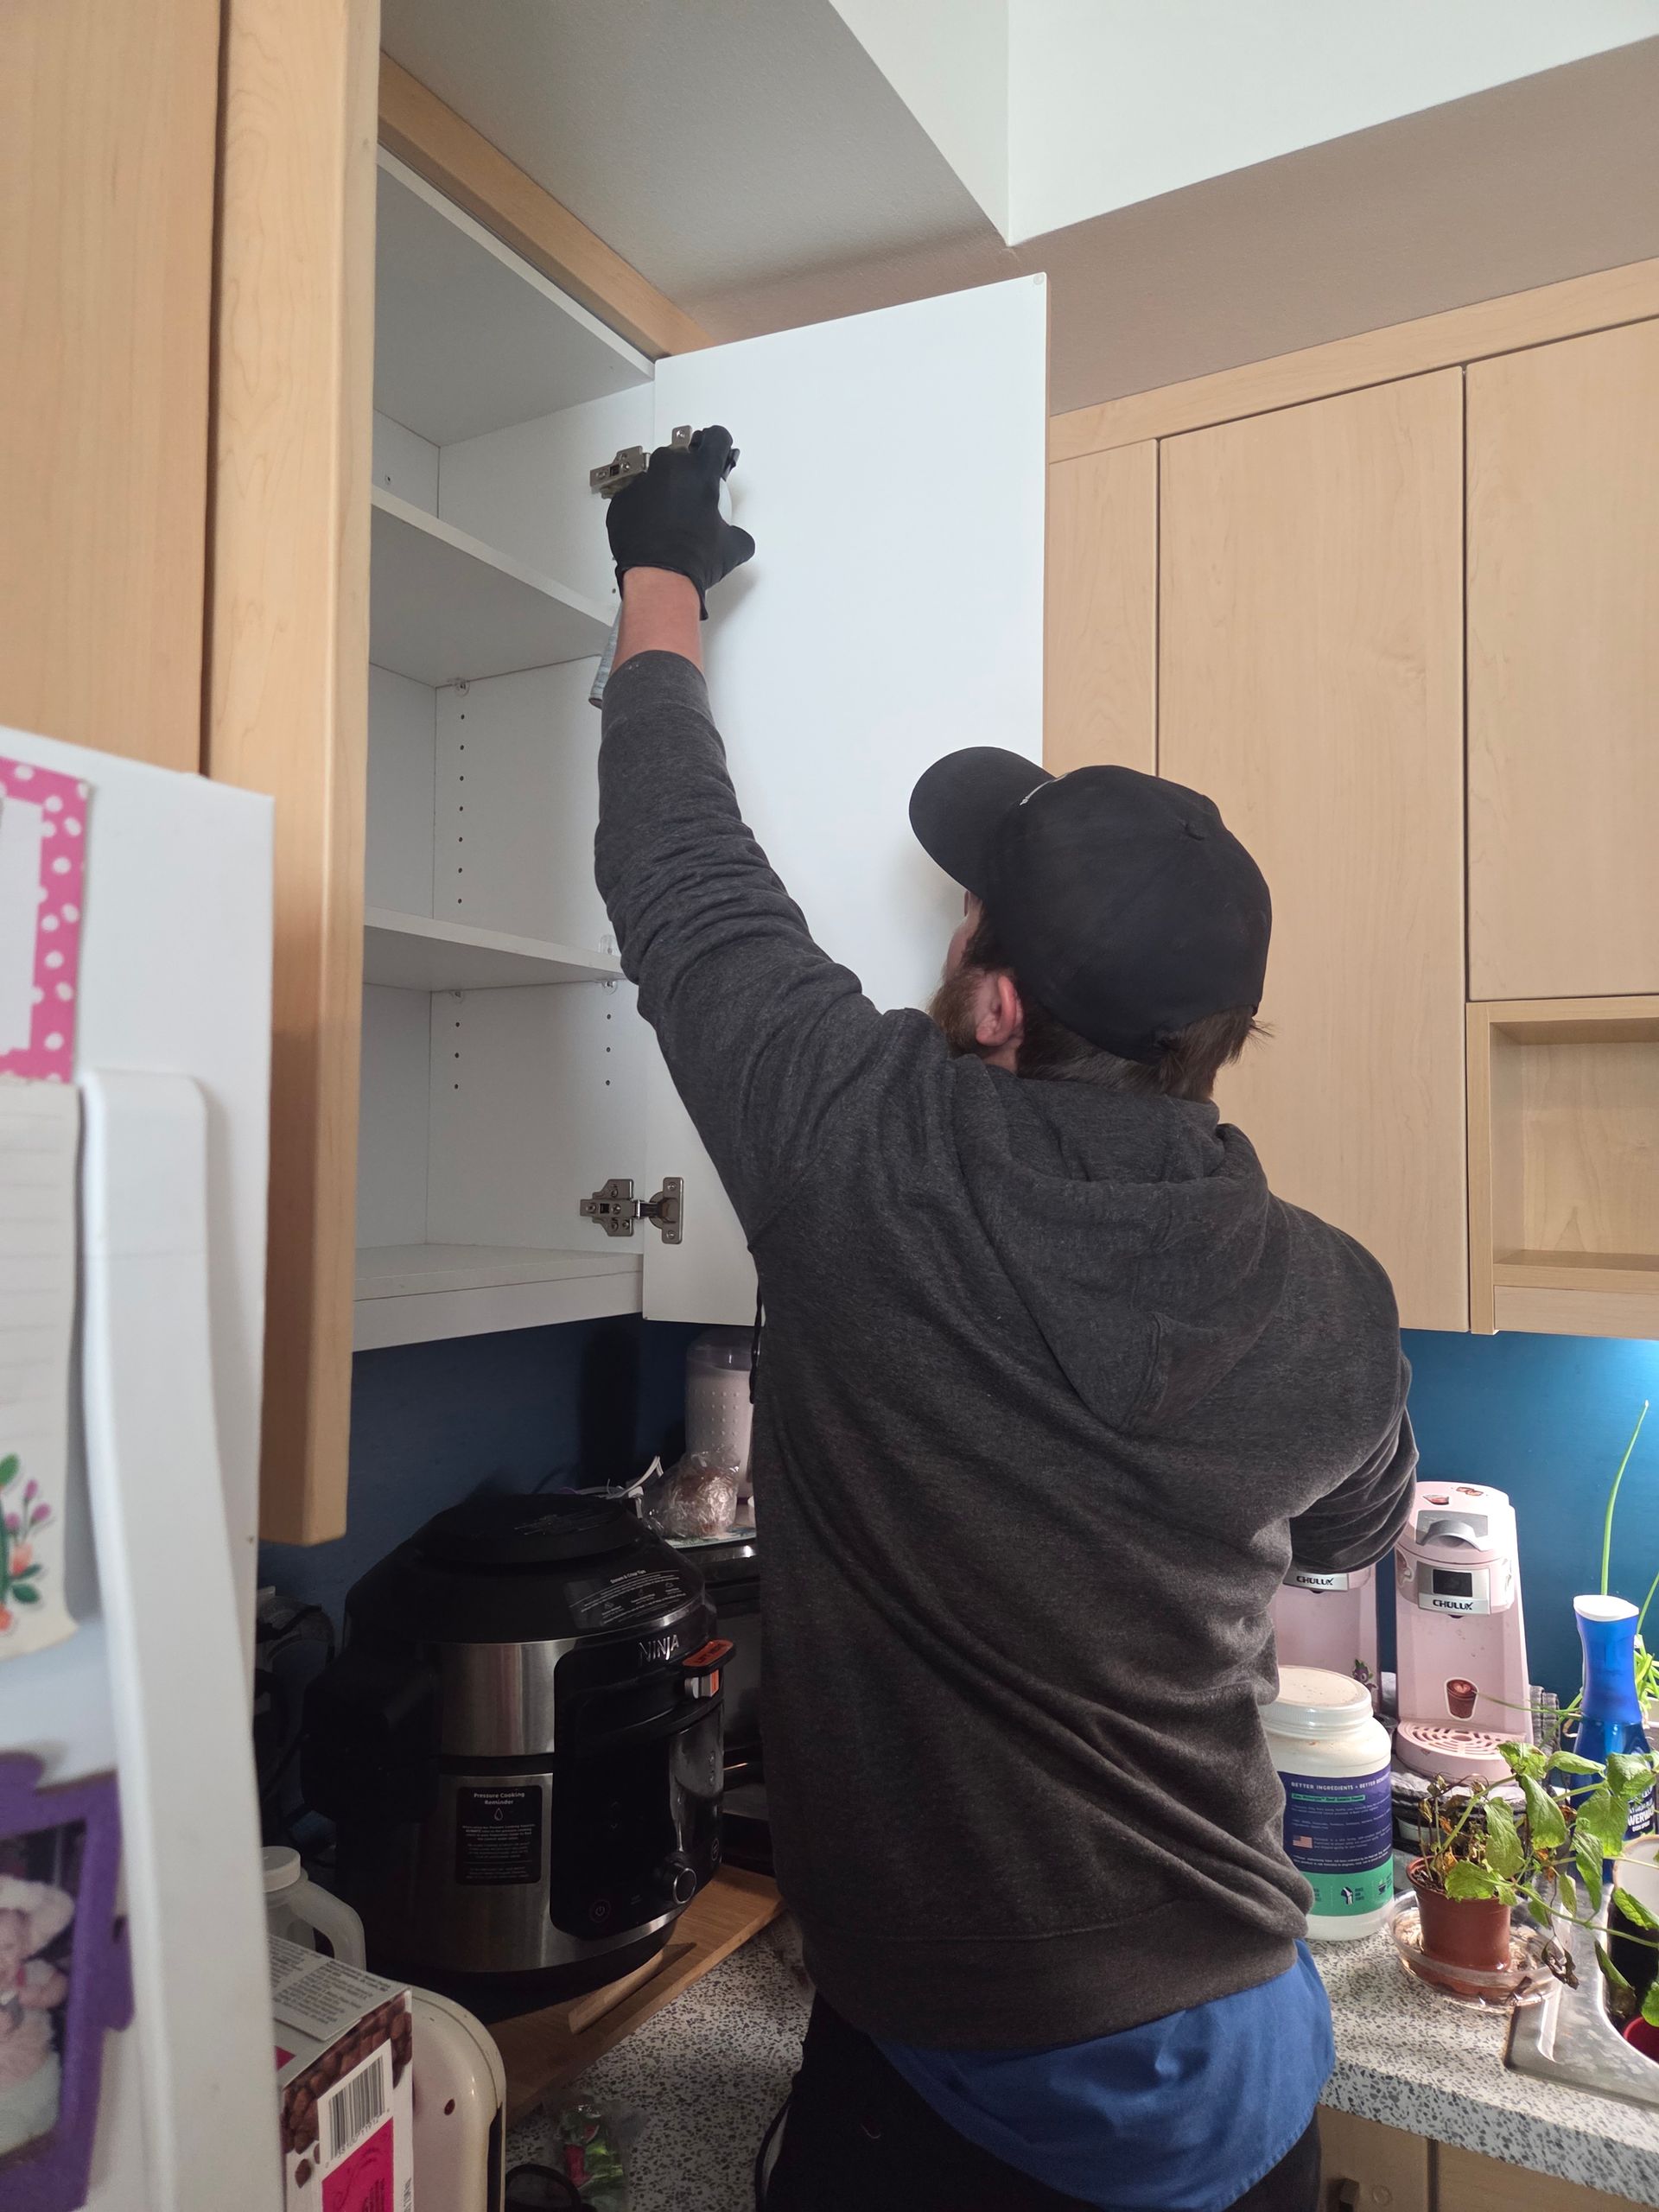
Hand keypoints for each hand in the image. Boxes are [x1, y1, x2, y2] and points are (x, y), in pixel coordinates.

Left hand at [607, 425, 754, 615]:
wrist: (659, 580)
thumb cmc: (695, 559)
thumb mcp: (732, 548)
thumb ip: (737, 532)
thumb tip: (737, 538)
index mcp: (700, 471)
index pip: (716, 438)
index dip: (720, 447)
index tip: (719, 458)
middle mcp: (668, 468)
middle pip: (682, 457)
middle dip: (688, 474)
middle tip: (693, 502)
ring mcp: (641, 483)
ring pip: (655, 476)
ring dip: (663, 491)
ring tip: (668, 521)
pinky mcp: (621, 501)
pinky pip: (634, 497)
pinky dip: (642, 509)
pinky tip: (650, 532)